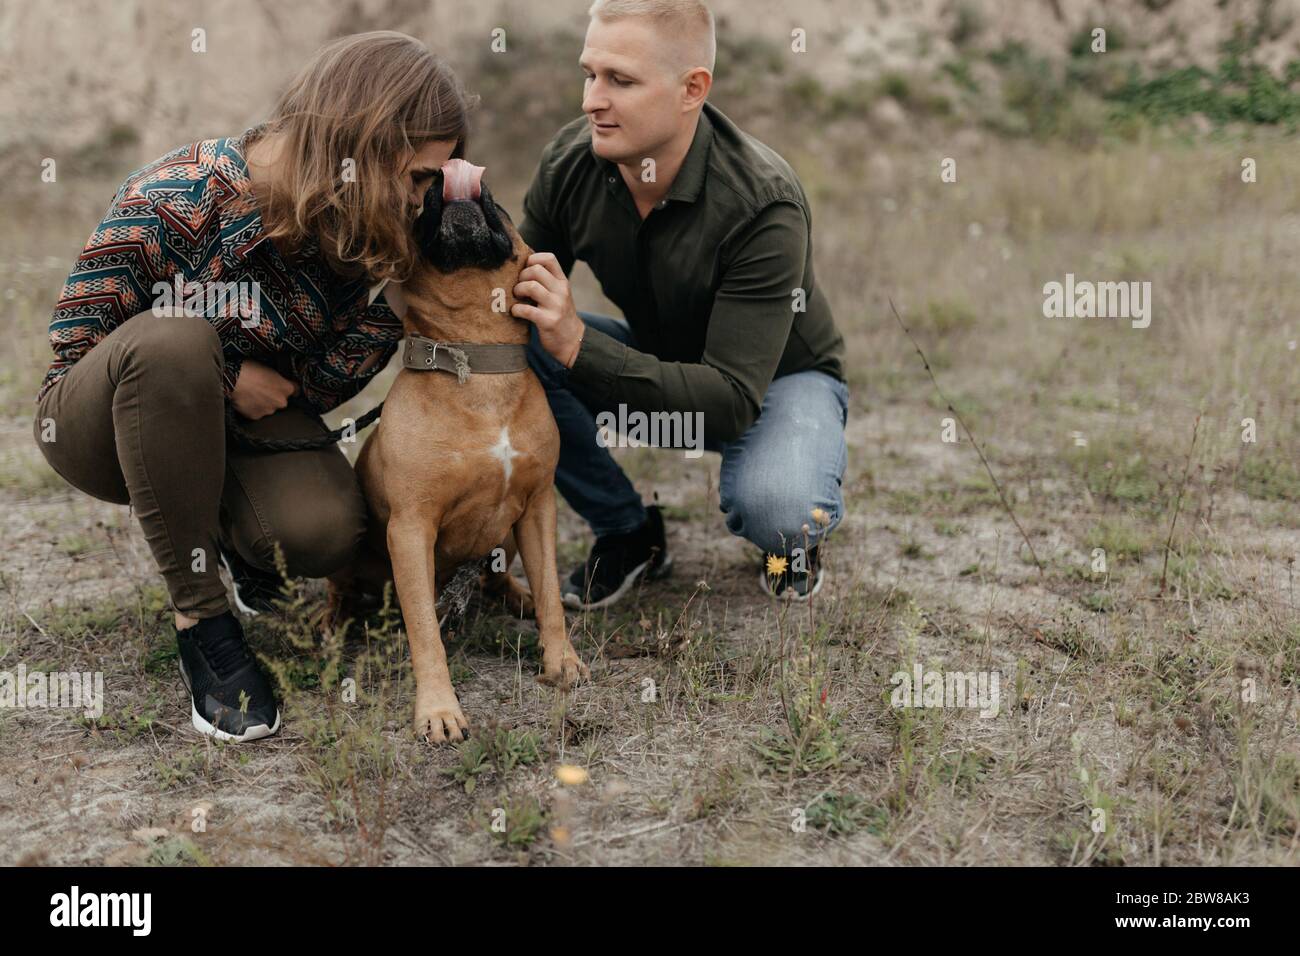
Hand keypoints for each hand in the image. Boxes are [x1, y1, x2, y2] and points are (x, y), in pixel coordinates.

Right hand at [231, 359, 297, 419]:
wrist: (231, 379)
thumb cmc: (249, 369)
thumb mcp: (269, 369)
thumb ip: (279, 379)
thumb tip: (279, 382)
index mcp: (287, 388)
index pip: (296, 390)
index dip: (288, 387)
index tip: (283, 386)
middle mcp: (281, 402)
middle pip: (281, 400)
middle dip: (274, 397)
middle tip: (262, 389)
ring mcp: (269, 411)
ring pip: (269, 408)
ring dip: (263, 403)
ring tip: (251, 394)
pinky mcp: (256, 416)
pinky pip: (257, 413)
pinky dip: (253, 408)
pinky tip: (246, 400)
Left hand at [511, 252, 583, 367]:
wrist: (573, 341)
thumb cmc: (560, 316)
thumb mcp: (559, 294)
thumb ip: (546, 281)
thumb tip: (521, 268)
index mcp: (562, 282)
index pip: (549, 258)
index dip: (532, 259)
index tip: (525, 270)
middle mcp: (561, 291)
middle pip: (535, 270)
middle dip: (521, 276)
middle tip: (519, 287)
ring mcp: (556, 306)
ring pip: (531, 286)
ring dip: (518, 290)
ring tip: (518, 298)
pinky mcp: (548, 321)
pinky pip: (526, 309)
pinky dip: (516, 309)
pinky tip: (516, 312)